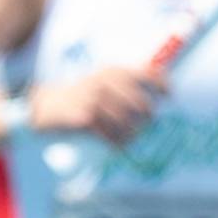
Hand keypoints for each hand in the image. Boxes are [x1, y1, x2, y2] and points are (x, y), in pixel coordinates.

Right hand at [29, 66, 164, 145]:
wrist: (48, 106)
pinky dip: (118, 144)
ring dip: (134, 134)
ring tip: (131, 137)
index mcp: (111, 71)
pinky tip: (118, 145)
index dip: (161, 84)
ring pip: (129, 123)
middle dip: (149, 117)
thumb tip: (156, 96)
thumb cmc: (82, 95)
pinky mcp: (86, 119)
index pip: (144, 73)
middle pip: (142, 104)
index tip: (169, 95)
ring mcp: (95, 100)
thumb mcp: (101, 81)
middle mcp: (104, 83)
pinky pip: (112, 136)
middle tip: (147, 124)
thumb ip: (125, 84)